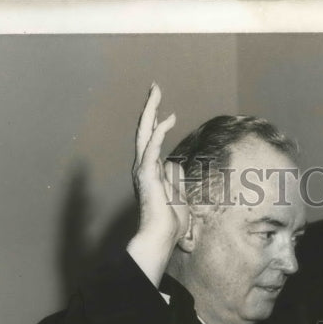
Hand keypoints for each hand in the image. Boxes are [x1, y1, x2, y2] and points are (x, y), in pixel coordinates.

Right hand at [125, 83, 188, 287]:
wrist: (162, 236)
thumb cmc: (171, 222)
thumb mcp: (178, 194)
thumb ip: (176, 179)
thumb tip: (176, 165)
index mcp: (151, 170)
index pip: (152, 139)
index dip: (157, 122)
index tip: (164, 108)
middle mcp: (144, 166)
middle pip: (145, 129)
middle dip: (150, 107)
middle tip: (155, 87)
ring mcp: (144, 169)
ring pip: (145, 132)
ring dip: (151, 110)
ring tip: (156, 91)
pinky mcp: (147, 174)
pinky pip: (152, 147)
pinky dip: (159, 131)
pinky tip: (168, 118)